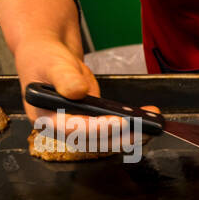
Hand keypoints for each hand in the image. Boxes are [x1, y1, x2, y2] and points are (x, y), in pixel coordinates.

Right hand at [11, 36, 156, 146]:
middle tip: (143, 127)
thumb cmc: (45, 60)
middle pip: (95, 140)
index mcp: (46, 118)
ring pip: (109, 139)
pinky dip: (133, 125)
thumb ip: (64, 78)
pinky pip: (115, 130)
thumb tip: (77, 91)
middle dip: (122, 136)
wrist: (50, 58)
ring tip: (153, 123)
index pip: (72, 130)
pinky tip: (149, 115)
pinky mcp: (95, 123)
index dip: (96, 129)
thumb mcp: (52, 64)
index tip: (118, 122)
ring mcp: (81, 128)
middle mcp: (64, 129)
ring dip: (133, 134)